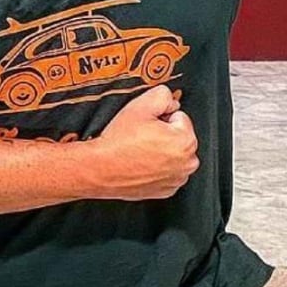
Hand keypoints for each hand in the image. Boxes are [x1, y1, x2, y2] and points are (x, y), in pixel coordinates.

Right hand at [83, 85, 198, 200]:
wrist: (99, 169)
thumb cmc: (117, 143)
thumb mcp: (139, 106)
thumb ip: (162, 95)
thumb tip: (170, 100)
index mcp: (185, 141)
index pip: (179, 117)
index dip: (160, 117)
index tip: (146, 124)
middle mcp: (186, 162)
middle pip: (179, 137)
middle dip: (163, 134)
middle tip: (141, 136)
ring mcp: (176, 179)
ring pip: (173, 155)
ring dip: (161, 151)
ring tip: (139, 150)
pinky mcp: (166, 190)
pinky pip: (167, 172)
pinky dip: (157, 168)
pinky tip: (141, 163)